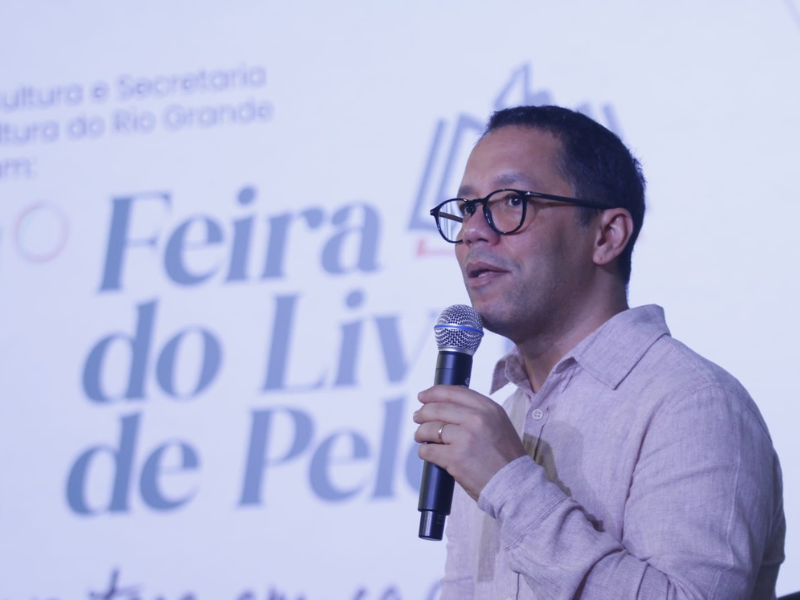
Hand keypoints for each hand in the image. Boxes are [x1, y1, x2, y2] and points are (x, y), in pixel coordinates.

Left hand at [413, 385, 525, 500]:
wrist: (515, 485)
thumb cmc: (506, 457)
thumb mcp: (499, 424)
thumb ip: (477, 412)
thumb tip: (446, 406)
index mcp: (488, 408)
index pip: (454, 392)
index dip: (434, 393)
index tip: (423, 397)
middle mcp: (477, 419)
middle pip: (437, 409)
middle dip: (423, 413)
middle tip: (417, 417)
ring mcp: (465, 438)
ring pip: (429, 428)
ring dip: (421, 432)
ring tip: (420, 437)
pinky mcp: (455, 458)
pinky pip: (428, 450)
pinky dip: (424, 451)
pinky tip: (426, 452)